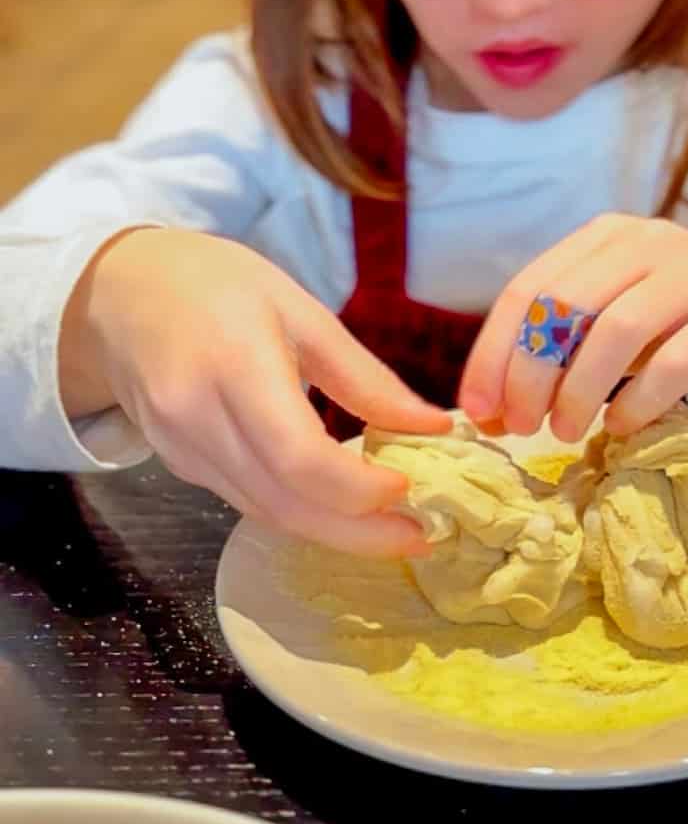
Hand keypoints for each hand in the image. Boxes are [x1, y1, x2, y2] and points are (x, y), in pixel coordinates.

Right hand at [59, 228, 449, 555]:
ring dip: (333, 533)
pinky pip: (246, 503)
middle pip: (285, 503)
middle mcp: (200, 418)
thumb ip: (364, 376)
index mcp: (236, 365)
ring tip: (392, 529)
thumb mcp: (299, 308)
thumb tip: (434, 426)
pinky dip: (299, 513)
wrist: (116, 294)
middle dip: (358, 534)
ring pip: (266, 514)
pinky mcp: (179, 466)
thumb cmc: (215, 286)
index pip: (300, 457)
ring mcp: (182, 450)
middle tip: (418, 537)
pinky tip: (338, 508)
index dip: (359, 489)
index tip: (410, 487)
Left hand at [459, 214, 687, 443]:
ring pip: (618, 330)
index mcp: (602, 237)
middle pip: (566, 305)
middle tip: (522, 426)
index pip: (527, 288)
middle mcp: (646, 242)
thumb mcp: (606, 318)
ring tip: (565, 432)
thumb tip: (487, 414)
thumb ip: (552, 351)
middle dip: (531, 374)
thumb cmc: (666, 318)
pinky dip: (639, 401)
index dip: (494, 353)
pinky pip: (675, 361)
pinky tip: (621, 427)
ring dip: (580, 390)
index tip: (478, 410)